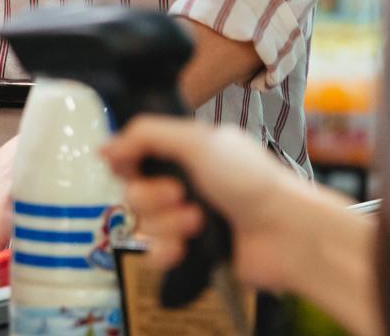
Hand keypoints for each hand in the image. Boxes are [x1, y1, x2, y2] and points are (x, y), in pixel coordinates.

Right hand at [101, 116, 312, 292]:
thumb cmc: (250, 180)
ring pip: (144, 225)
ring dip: (167, 224)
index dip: (127, 162)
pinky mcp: (192, 251)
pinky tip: (184, 247)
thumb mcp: (197, 142)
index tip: (130, 166)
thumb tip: (105, 145)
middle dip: (152, 196)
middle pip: (134, 191)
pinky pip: (155, 254)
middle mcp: (184, 184)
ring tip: (198, 222)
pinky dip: (166, 251)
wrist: (285, 232)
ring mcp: (187, 218)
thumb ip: (146, 135)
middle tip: (181, 194)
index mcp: (186, 151)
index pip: (135, 154)